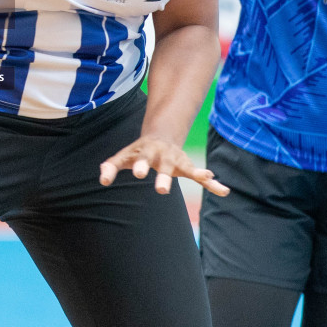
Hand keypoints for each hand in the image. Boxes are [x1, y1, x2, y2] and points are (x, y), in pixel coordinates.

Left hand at [99, 137, 228, 195]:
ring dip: (196, 174)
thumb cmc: (138, 151)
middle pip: (164, 166)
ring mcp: (177, 161)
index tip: (137, 174)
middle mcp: (163, 155)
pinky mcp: (187, 167)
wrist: (160, 135)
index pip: (141, 158)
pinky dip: (212, 184)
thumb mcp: (123, 156)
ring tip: (207, 177)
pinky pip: (200, 176)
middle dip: (163, 176)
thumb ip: (111, 166)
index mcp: (146, 152)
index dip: (139, 165)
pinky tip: (223, 191)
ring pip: (187, 168)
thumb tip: (103, 179)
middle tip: (161, 189)